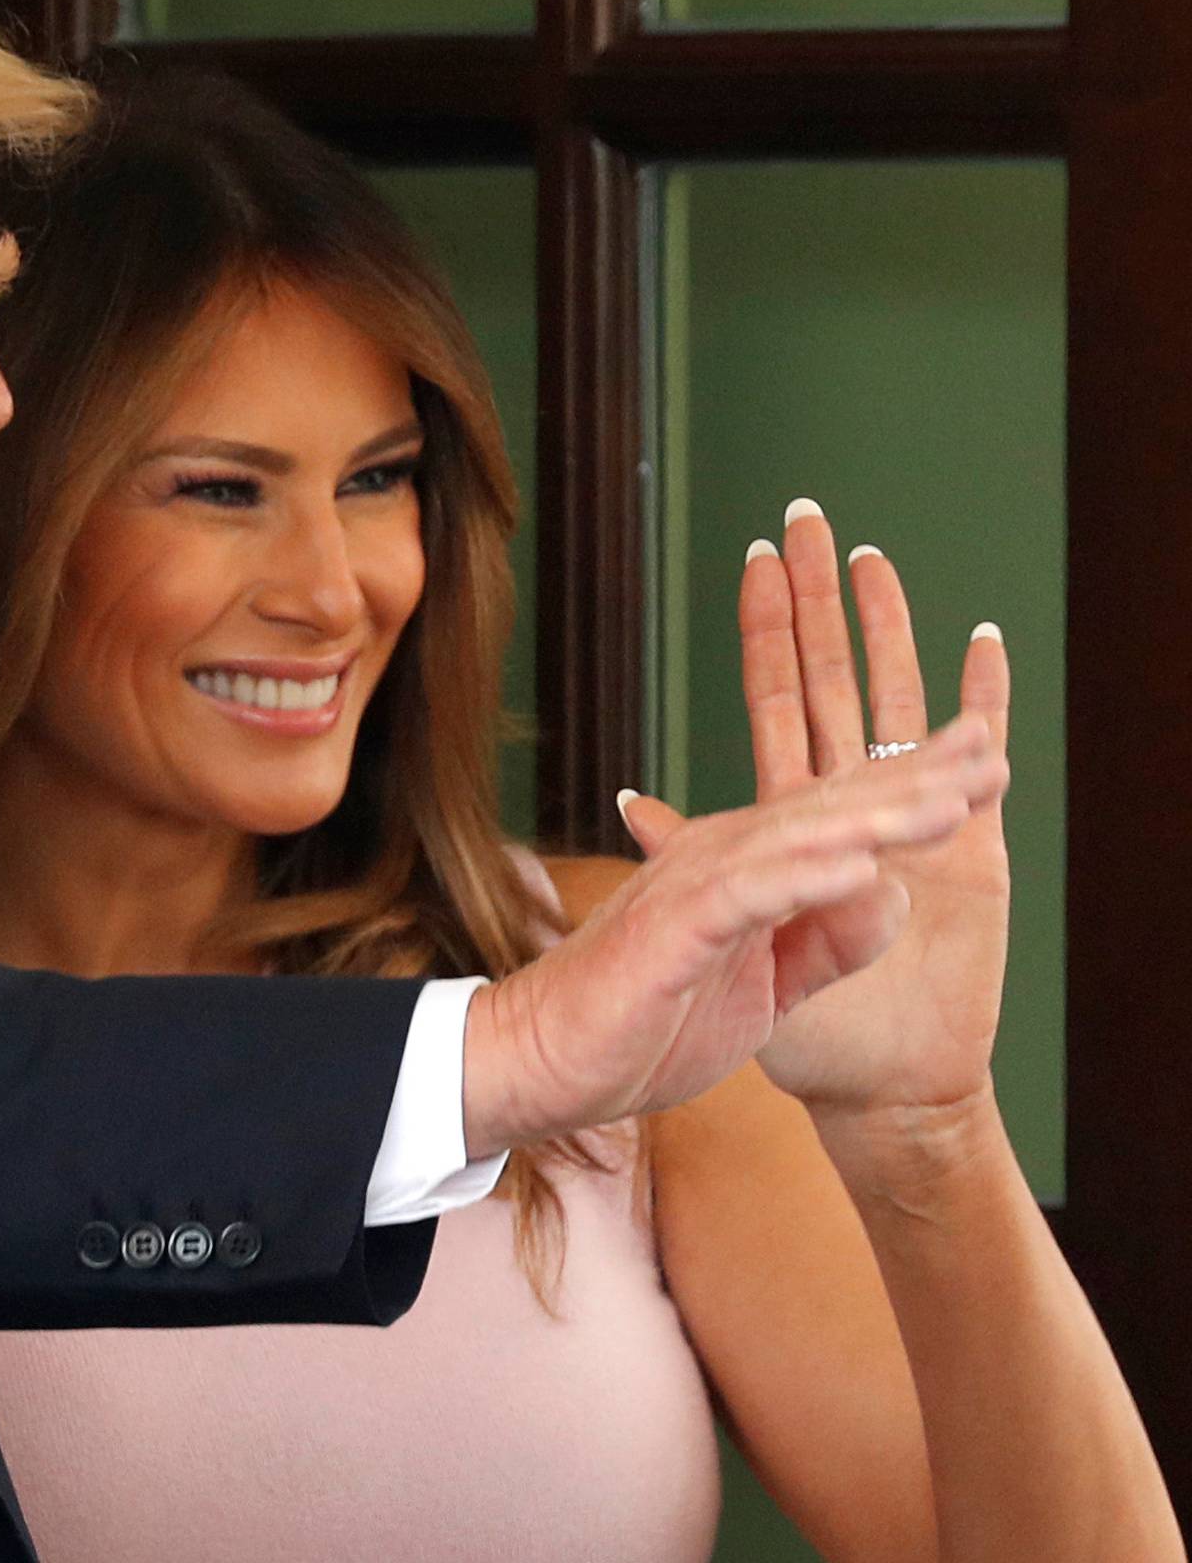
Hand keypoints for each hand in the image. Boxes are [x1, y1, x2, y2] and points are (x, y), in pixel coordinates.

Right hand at [461, 712, 1007, 1154]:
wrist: (547, 1061)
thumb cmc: (646, 1023)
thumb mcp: (768, 989)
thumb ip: (829, 942)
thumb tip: (891, 891)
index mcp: (747, 868)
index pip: (842, 816)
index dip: (915, 784)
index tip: (986, 758)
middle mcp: (723, 858)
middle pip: (829, 805)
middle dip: (912, 775)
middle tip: (986, 743)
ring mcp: (694, 888)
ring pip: (798, 839)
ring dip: (875, 817)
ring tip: (948, 800)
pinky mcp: (670, 929)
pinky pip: (747, 897)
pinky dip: (803, 879)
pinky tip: (860, 867)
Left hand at [737, 499, 1010, 1124]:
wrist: (866, 1093)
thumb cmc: (748, 1022)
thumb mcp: (714, 934)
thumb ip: (688, 862)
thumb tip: (634, 801)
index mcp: (785, 819)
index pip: (779, 702)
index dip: (771, 634)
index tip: (764, 561)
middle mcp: (844, 810)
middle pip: (834, 683)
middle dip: (823, 605)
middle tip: (814, 522)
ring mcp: (906, 825)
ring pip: (896, 712)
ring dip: (891, 640)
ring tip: (876, 568)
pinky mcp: (962, 859)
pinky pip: (969, 780)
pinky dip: (973, 716)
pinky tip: (980, 660)